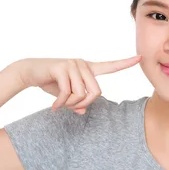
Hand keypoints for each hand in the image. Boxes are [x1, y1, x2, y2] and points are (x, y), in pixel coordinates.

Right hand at [15, 55, 141, 113]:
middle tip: (70, 107)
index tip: (139, 58)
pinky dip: (60, 104)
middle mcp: (82, 64)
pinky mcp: (61, 67)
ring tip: (59, 104)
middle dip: (83, 104)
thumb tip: (83, 111)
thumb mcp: (65, 96)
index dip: (124, 64)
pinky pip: (66, 93)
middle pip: (96, 92)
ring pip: (81, 94)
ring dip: (70, 104)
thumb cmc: (50, 82)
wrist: (28, 72)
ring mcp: (72, 64)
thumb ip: (77, 102)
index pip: (109, 66)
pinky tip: (54, 106)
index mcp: (87, 69)